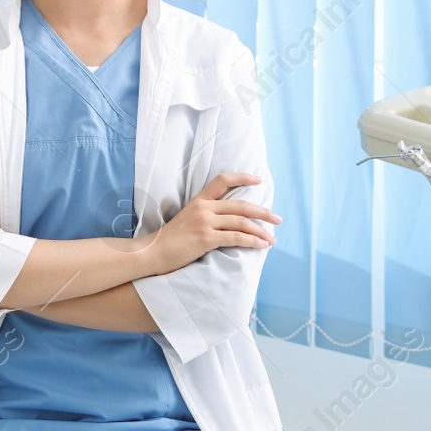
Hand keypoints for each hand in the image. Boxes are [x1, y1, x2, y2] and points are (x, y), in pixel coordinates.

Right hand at [148, 172, 279, 273]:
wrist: (153, 252)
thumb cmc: (170, 240)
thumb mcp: (186, 219)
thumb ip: (205, 215)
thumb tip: (227, 219)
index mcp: (198, 201)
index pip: (222, 180)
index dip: (242, 177)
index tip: (258, 180)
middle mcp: (203, 208)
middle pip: (241, 205)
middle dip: (263, 212)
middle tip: (278, 219)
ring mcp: (205, 222)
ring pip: (242, 222)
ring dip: (261, 231)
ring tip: (272, 239)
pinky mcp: (206, 238)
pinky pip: (236, 238)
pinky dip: (252, 241)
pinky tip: (261, 245)